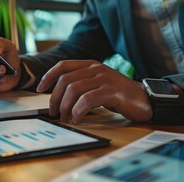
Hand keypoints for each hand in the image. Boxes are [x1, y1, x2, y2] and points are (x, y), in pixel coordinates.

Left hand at [36, 60, 151, 122]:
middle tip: (53, 112)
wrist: (144, 99)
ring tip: (66, 118)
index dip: (48, 76)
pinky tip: (77, 118)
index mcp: (90, 65)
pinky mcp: (112, 91)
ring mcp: (104, 78)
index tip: (40, 89)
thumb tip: (58, 97)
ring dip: (65, 106)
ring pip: (74, 90)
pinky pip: (88, 99)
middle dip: (55, 98)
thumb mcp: (97, 84)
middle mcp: (96, 68)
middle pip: (65, 80)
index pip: (63, 65)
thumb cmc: (118, 94)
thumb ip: (81, 84)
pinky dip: (79, 110)